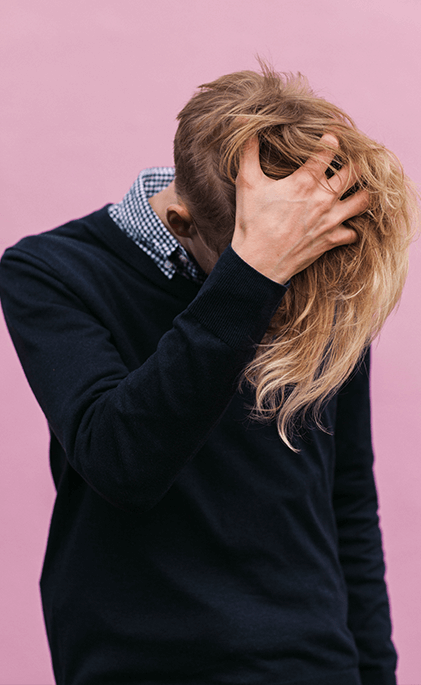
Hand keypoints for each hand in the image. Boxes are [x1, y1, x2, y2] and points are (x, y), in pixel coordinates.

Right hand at [231, 134, 369, 283]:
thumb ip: (248, 150)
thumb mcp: (247, 183)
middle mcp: (324, 198)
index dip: (331, 139)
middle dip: (354, 163)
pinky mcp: (332, 240)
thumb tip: (244, 121)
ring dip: (361, 192)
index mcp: (305, 181)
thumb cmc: (252, 222)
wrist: (258, 262)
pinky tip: (343, 222)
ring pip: (363, 200)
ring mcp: (331, 220)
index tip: (330, 137)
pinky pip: (353, 232)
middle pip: (355, 172)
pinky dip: (351, 227)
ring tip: (354, 188)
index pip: (330, 149)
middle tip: (348, 160)